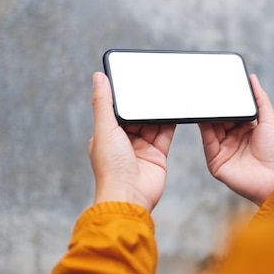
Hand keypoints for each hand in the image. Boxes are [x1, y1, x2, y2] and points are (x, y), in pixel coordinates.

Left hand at [88, 72, 175, 211]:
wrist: (130, 196)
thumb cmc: (111, 168)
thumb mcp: (104, 128)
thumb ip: (103, 102)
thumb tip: (98, 77)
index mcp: (107, 136)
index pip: (117, 110)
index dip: (125, 97)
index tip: (133, 80)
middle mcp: (124, 142)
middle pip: (137, 116)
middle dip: (144, 103)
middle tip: (154, 83)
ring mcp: (142, 149)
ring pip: (152, 123)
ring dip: (158, 111)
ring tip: (167, 92)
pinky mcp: (157, 155)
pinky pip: (165, 134)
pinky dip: (170, 122)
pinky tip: (175, 109)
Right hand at [199, 74, 273, 205]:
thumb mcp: (270, 120)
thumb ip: (260, 99)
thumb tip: (252, 78)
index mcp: (247, 130)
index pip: (232, 112)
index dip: (227, 101)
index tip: (220, 87)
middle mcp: (234, 140)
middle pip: (219, 119)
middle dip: (215, 107)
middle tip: (209, 92)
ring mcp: (224, 151)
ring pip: (210, 129)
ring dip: (208, 116)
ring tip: (205, 101)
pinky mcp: (216, 162)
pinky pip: (207, 142)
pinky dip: (204, 129)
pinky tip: (203, 117)